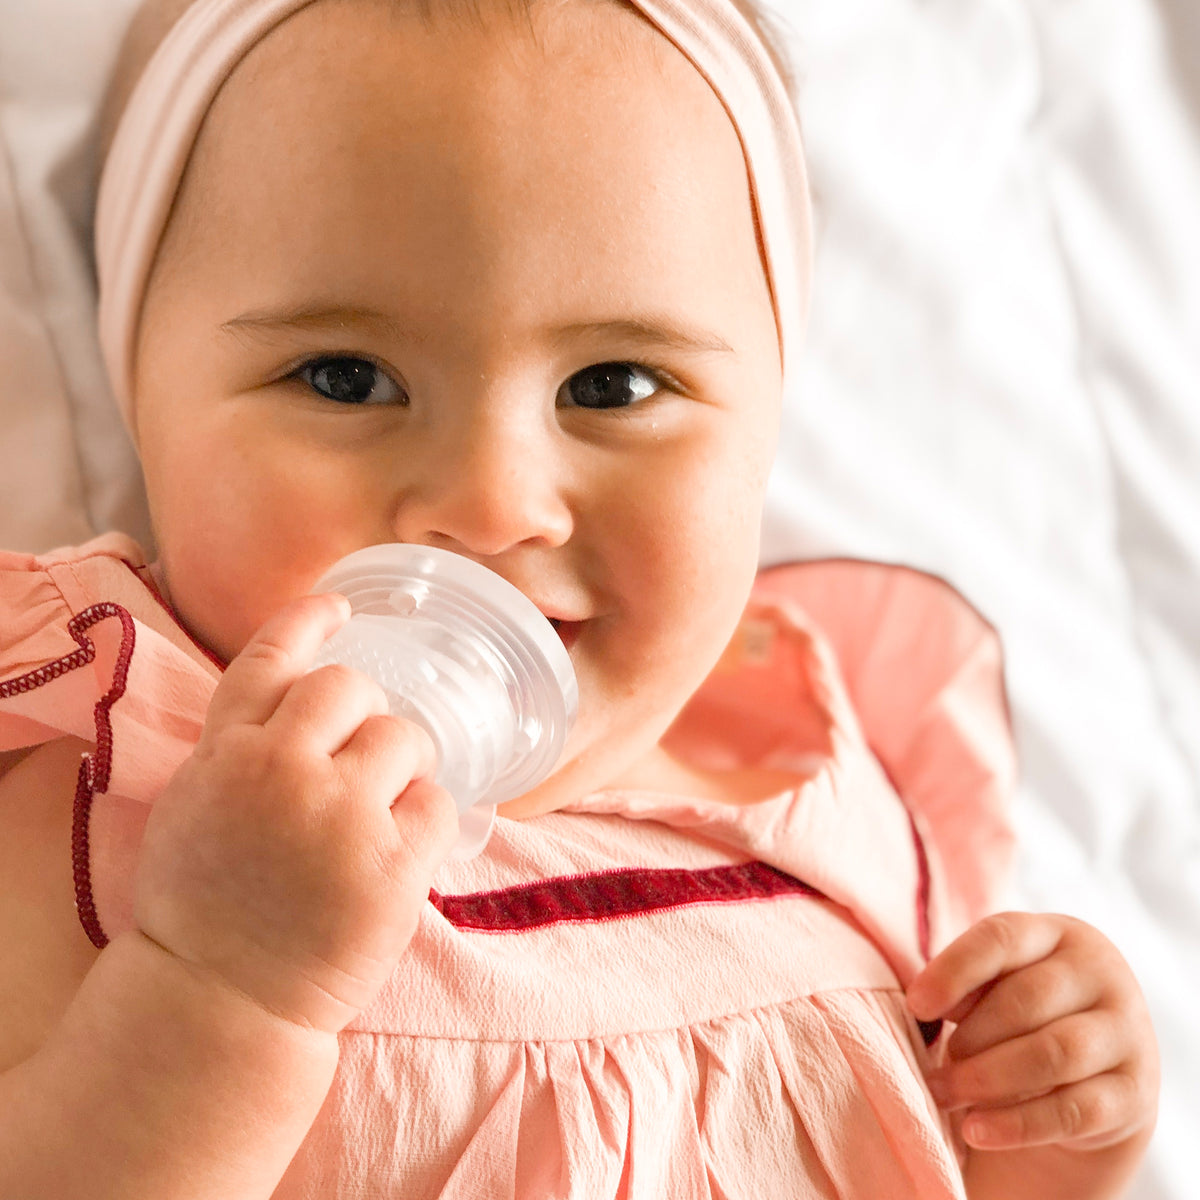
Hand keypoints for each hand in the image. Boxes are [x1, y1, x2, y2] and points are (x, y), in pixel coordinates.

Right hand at [133, 593, 458, 1035]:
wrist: (220, 1000)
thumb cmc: (207, 903)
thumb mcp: (197, 805)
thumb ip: (243, 745)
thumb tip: (304, 695)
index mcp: (226, 755)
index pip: (271, 659)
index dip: (307, 621)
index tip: (337, 605)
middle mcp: (280, 773)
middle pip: (349, 686)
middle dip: (363, 710)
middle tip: (359, 756)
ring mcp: (339, 819)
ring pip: (404, 736)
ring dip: (401, 764)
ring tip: (376, 812)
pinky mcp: (390, 867)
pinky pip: (438, 801)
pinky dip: (426, 818)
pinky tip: (396, 850)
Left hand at [906, 913, 1158, 1157]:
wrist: (1093, 1073)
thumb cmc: (1022, 1013)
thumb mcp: (995, 986)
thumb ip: (966, 987)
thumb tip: (924, 1003)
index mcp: (1057, 933)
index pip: (1001, 937)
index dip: (953, 970)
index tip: (915, 1005)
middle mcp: (1100, 973)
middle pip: (1026, 1000)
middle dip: (970, 1039)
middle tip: (934, 1071)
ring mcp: (1127, 1031)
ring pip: (1052, 1054)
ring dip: (987, 1080)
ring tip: (945, 1095)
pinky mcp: (1135, 1092)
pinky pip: (1073, 1110)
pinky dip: (1016, 1123)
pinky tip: (976, 1129)